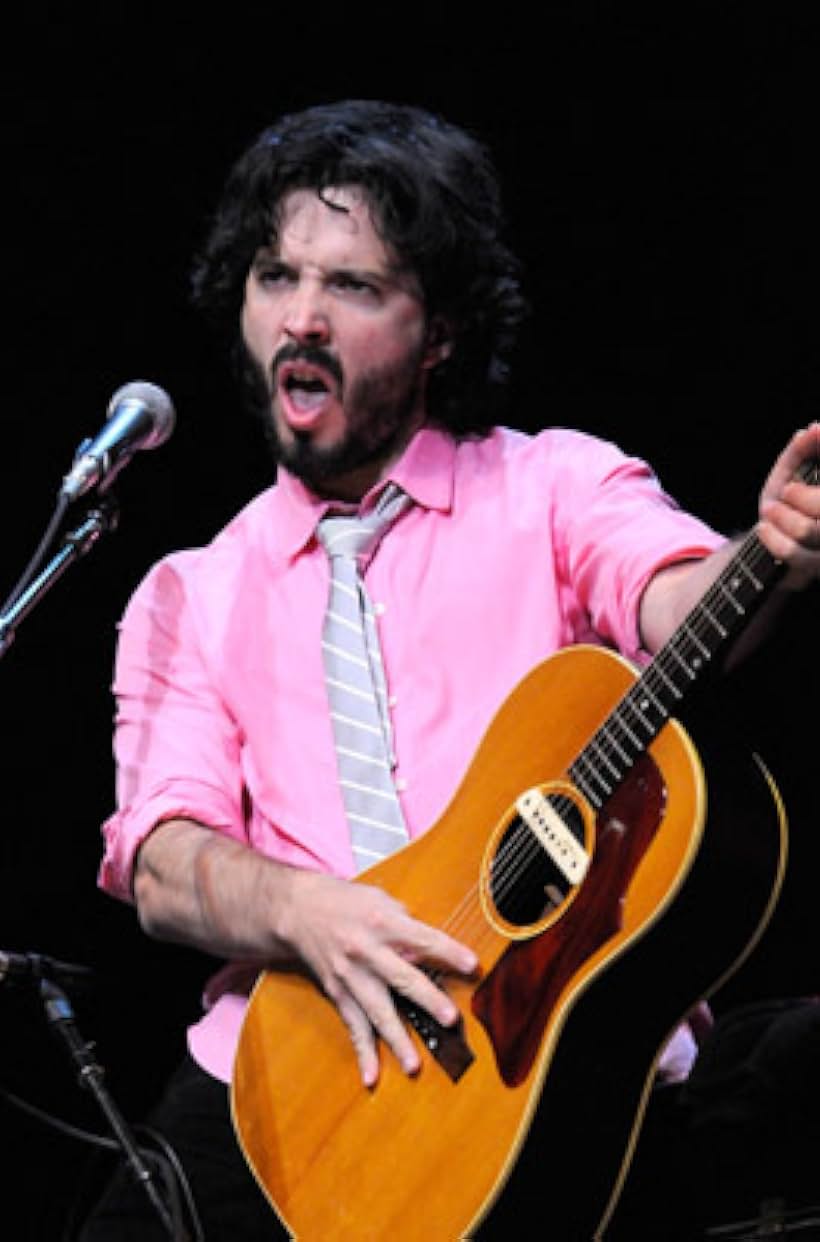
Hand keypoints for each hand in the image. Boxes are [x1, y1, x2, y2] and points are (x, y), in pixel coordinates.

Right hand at [275, 869, 477, 1085]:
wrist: (299, 911)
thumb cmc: (348, 902)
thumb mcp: (382, 899)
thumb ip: (409, 925)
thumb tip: (438, 950)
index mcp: (383, 921)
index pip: (422, 938)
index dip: (449, 951)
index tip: (473, 965)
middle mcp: (366, 951)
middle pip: (401, 977)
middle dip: (427, 999)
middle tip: (449, 1018)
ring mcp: (351, 976)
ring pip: (377, 1010)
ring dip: (397, 1039)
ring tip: (413, 1065)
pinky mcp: (338, 993)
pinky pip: (353, 1026)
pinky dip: (362, 1052)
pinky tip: (371, 1076)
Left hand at [758, 422, 819, 586]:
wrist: (764, 548)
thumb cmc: (784, 504)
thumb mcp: (790, 472)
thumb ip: (801, 451)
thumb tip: (812, 429)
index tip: (815, 433)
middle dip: (804, 496)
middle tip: (786, 491)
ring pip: (812, 530)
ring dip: (785, 517)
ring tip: (770, 511)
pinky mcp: (815, 569)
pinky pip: (795, 555)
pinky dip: (774, 539)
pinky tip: (764, 528)